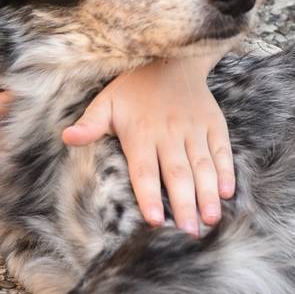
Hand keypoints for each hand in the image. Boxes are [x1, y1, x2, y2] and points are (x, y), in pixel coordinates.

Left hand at [61, 53, 233, 234]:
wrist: (170, 60)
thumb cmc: (132, 89)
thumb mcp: (105, 103)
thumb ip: (90, 125)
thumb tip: (67, 138)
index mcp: (141, 133)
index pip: (144, 170)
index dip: (149, 195)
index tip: (154, 220)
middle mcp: (169, 133)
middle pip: (177, 174)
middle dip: (185, 204)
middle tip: (189, 233)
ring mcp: (194, 129)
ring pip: (202, 166)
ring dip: (208, 194)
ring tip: (210, 219)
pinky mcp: (214, 124)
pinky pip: (221, 150)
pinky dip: (226, 171)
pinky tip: (227, 193)